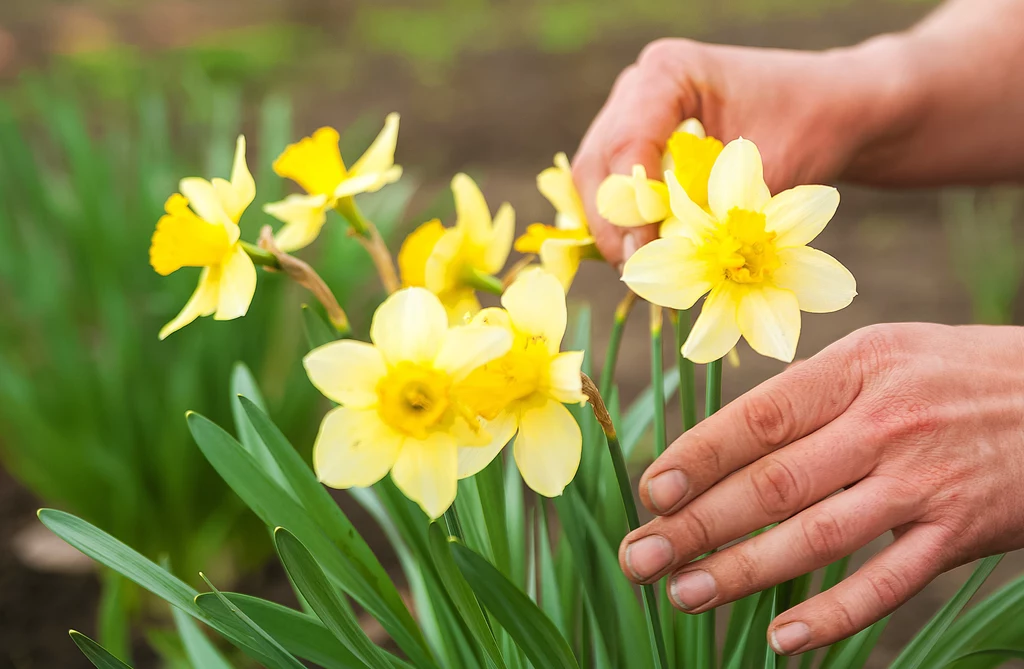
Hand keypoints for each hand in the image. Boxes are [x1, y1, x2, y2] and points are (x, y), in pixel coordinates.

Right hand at [571, 36, 911, 265]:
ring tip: (640, 269)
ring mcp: (630, 114)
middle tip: (634, 272)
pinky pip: (609, 189)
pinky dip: (622, 223)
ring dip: (612, 227)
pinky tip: (645, 253)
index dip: (628, 206)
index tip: (643, 255)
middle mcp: (638, 88)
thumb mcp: (768, 170)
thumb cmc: (808, 126)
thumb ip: (715, 209)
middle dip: (611, 223)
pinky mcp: (635, 144)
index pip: (625, 145)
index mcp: (668, 72)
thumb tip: (668, 261)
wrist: (830, 109)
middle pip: (596, 165)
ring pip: (593, 181)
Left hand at [617, 323, 1023, 653]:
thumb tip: (723, 441)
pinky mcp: (960, 531)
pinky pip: (889, 583)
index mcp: (855, 370)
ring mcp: (922, 482)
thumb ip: (809, 394)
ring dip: (744, 570)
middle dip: (697, 523)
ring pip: (818, 536)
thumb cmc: (956, 371)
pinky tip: (782, 639)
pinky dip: (834, 615)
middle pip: (774, 482)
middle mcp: (883, 424)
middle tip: (639, 556)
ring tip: (684, 592)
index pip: (759, 416)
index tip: (650, 491)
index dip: (698, 455)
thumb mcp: (882, 354)